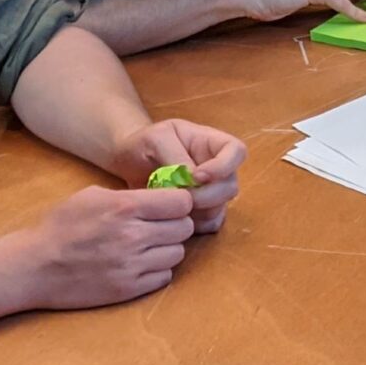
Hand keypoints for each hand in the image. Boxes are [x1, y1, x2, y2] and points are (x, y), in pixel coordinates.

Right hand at [17, 183, 193, 307]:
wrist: (33, 266)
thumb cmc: (59, 226)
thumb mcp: (92, 196)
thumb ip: (129, 196)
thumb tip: (160, 197)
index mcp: (125, 207)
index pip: (181, 202)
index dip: (178, 202)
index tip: (169, 205)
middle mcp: (133, 236)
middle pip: (184, 228)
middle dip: (175, 224)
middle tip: (158, 225)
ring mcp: (132, 266)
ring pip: (178, 254)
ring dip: (167, 248)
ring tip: (147, 245)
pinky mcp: (128, 290)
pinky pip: (164, 277)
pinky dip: (157, 270)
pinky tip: (139, 263)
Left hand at [115, 118, 245, 233]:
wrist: (128, 162)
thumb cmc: (144, 143)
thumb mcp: (156, 139)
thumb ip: (176, 155)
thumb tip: (194, 179)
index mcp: (212, 143)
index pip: (236, 151)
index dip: (224, 166)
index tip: (197, 175)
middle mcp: (218, 169)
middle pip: (230, 186)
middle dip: (207, 196)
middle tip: (181, 197)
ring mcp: (211, 191)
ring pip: (221, 208)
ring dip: (198, 212)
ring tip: (171, 206)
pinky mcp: (202, 211)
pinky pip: (210, 224)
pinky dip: (195, 225)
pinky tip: (174, 217)